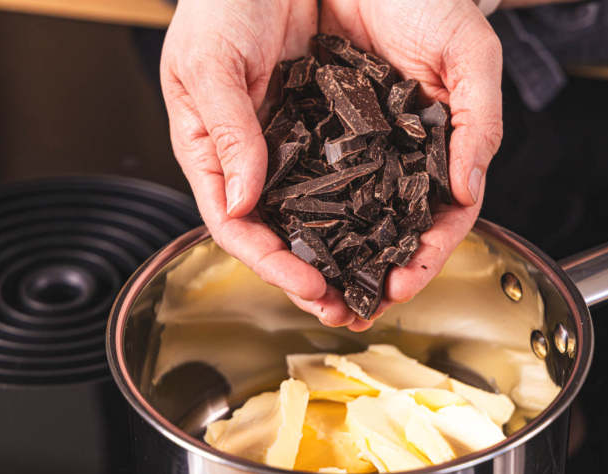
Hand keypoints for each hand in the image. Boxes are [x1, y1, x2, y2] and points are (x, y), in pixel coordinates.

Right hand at [162, 0, 374, 330]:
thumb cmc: (223, 2)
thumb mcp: (210, 61)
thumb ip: (226, 130)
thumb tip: (241, 201)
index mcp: (216, 155)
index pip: (237, 227)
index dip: (271, 264)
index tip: (310, 288)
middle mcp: (260, 162)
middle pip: (284, 236)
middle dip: (316, 278)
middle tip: (352, 308)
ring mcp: (300, 149)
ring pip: (324, 217)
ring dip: (350, 256)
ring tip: (381, 284)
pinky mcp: (340, 131)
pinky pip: (359, 176)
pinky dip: (375, 208)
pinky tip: (397, 229)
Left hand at [320, 0, 503, 304]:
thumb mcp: (467, 53)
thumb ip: (477, 120)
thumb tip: (466, 189)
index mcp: (438, 149)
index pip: (440, 218)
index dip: (424, 257)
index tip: (400, 286)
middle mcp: (395, 157)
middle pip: (388, 231)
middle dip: (371, 277)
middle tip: (350, 312)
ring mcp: (354, 148)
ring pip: (345, 218)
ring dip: (332, 262)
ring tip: (316, 297)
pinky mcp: (311, 131)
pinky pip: (302, 184)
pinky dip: (297, 218)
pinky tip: (288, 245)